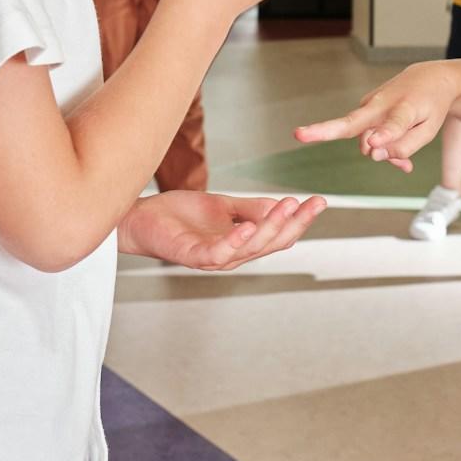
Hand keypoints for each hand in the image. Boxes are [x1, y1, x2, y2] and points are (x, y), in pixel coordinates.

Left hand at [115, 191, 326, 271]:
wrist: (140, 219)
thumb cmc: (178, 216)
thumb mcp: (222, 206)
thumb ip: (250, 208)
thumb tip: (281, 204)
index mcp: (242, 244)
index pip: (279, 235)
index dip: (300, 220)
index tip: (319, 201)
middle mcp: (233, 255)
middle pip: (272, 244)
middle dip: (295, 224)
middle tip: (312, 203)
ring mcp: (214, 259)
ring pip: (251, 248)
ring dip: (271, 228)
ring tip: (287, 208)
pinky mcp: (193, 256)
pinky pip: (219, 252)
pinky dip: (235, 241)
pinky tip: (248, 226)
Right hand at [293, 60, 460, 172]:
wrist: (430, 79)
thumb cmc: (431, 106)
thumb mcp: (429, 130)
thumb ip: (405, 147)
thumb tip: (373, 155)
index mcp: (406, 108)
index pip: (394, 124)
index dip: (385, 135)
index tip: (374, 144)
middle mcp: (382, 104)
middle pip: (352, 122)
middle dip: (324, 130)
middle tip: (298, 135)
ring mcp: (370, 104)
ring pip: (365, 139)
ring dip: (381, 153)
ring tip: (404, 163)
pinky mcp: (365, 107)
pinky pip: (367, 135)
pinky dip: (381, 146)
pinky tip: (395, 154)